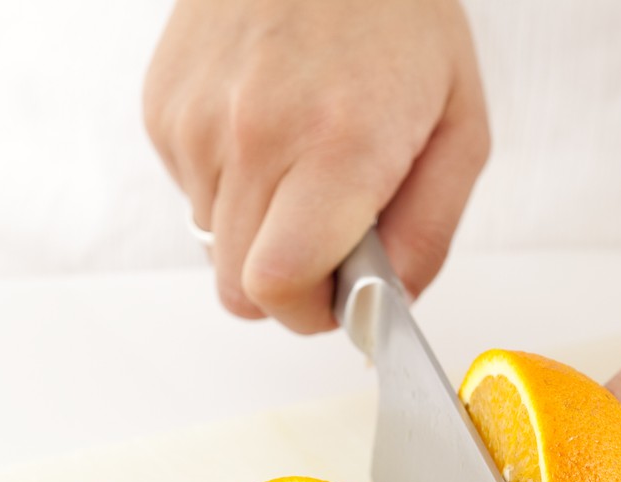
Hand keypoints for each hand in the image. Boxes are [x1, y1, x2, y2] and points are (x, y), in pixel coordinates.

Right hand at [143, 0, 488, 332]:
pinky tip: (267, 133)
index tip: (341, 296)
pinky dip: (229, 188)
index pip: (280, 287)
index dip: (312, 312)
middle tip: (330, 240)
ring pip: (212, 247)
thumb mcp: (459, 129)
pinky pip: (191, 195)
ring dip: (258, 234)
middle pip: (238, 289)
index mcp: (333, 146)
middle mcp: (251, 135)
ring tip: (301, 166)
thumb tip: (388, 302)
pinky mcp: (161, 109)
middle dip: (290, 287)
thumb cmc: (398, 17)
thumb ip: (429, 233)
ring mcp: (193, 121)